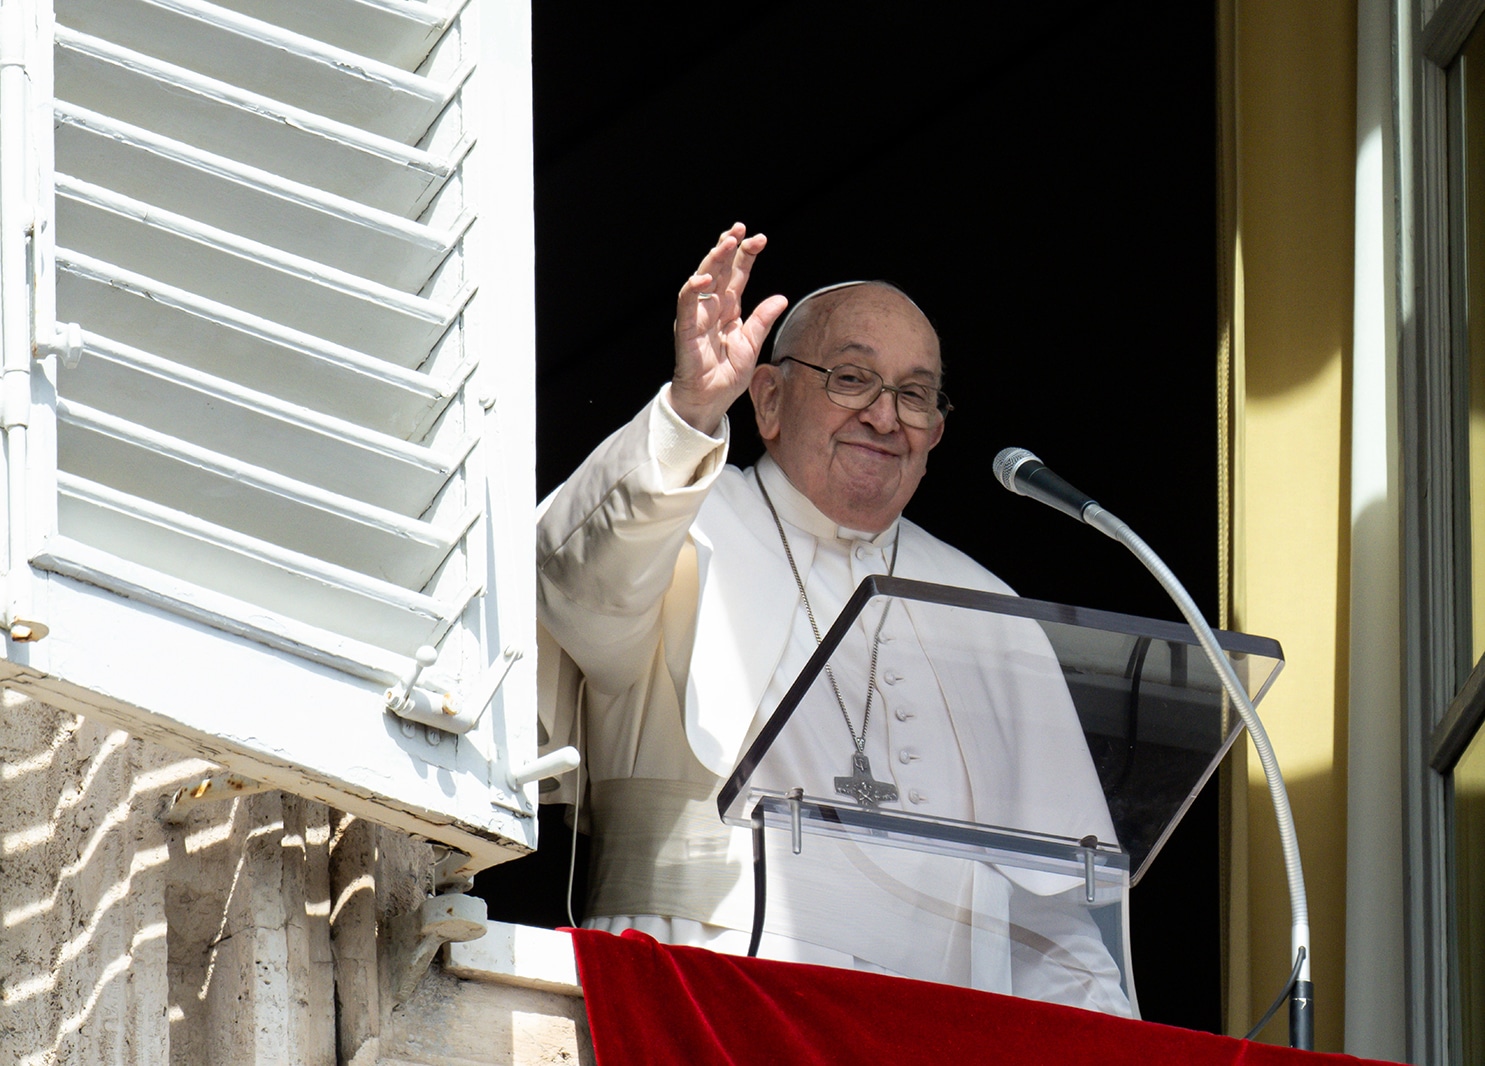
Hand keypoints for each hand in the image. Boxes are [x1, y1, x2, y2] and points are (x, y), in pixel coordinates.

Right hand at [670, 223, 787, 434]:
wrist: (709, 401)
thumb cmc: (726, 376)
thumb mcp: (752, 345)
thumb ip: (762, 320)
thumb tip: (781, 298)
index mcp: (729, 309)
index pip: (737, 275)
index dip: (746, 256)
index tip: (759, 239)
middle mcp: (712, 307)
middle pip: (720, 269)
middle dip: (729, 247)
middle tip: (741, 230)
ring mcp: (698, 316)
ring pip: (703, 278)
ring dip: (714, 259)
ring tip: (727, 242)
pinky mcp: (687, 329)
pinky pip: (687, 304)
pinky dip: (693, 288)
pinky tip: (705, 276)